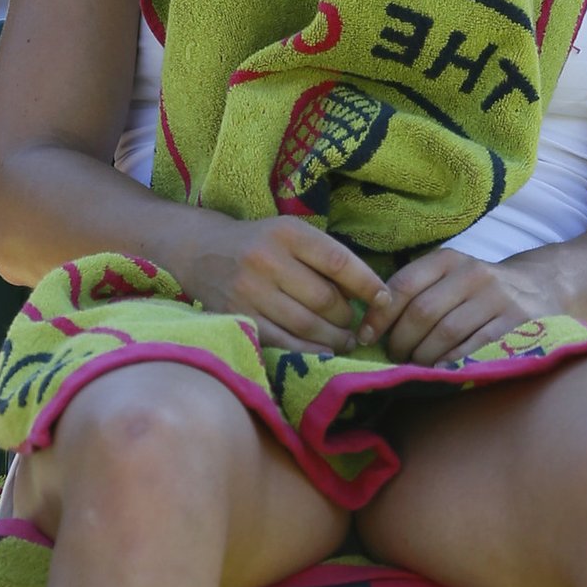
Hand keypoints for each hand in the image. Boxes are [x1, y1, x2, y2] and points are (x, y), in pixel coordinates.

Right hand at [184, 213, 391, 354]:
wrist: (202, 251)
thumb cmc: (260, 243)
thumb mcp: (291, 234)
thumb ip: (325, 258)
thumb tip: (369, 293)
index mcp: (287, 233)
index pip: (338, 261)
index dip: (367, 284)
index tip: (384, 299)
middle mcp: (267, 260)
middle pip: (324, 299)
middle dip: (347, 318)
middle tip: (356, 326)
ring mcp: (249, 291)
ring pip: (307, 326)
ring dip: (333, 340)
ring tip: (345, 342)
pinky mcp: (238, 318)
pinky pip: (282, 343)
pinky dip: (307, 352)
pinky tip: (320, 353)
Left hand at [355, 248, 549, 365]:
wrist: (542, 286)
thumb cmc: (480, 289)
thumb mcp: (451, 277)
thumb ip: (417, 292)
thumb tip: (370, 326)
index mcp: (449, 259)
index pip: (404, 284)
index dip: (380, 315)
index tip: (365, 338)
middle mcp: (473, 273)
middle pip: (422, 311)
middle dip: (401, 341)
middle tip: (394, 359)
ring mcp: (497, 298)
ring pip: (446, 333)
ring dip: (423, 358)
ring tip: (415, 368)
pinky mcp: (517, 323)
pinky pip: (475, 349)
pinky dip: (452, 364)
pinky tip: (442, 373)